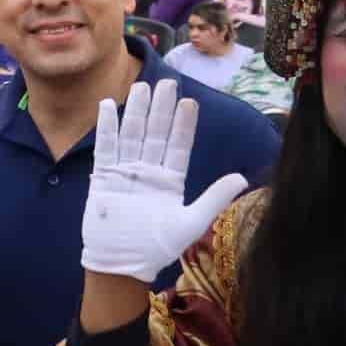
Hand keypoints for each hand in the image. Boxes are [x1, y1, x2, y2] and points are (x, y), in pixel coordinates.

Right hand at [81, 80, 248, 283]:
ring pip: (132, 135)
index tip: (190, 102)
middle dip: (162, 109)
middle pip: (156, 134)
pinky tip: (109, 106)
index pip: (179, 146)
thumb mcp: (191, 222)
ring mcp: (125, 172)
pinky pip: (106, 147)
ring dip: (137, 112)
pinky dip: (107, 127)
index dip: (184, 124)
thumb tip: (241, 177)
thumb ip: (214, 197)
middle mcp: (148, 172)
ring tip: (142, 87)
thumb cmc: (156, 248)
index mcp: (170, 181)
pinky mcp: (104, 177)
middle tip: (167, 82)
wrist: (121, 263)